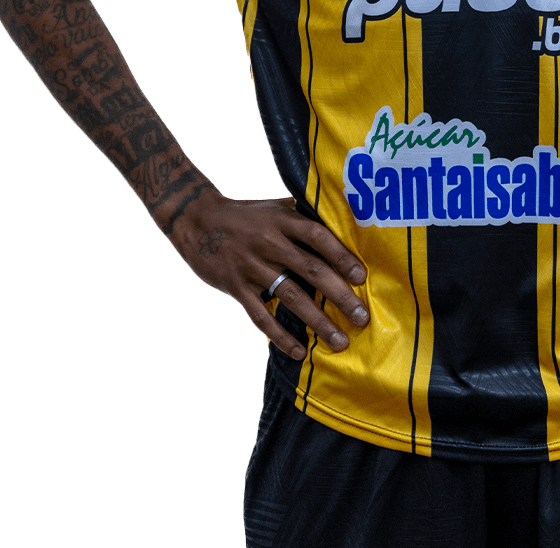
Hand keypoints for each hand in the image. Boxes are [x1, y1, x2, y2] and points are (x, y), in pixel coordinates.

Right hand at [171, 187, 368, 360]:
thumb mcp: (275, 207)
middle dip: (340, 296)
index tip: (361, 277)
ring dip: (318, 321)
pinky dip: (280, 336)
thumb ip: (303, 214)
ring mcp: (253, 267)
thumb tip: (340, 217)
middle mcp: (270, 243)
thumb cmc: (246, 215)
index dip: (341, 255)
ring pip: (291, 298)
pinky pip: (261, 316)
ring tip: (339, 341)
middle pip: (312, 271)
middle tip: (362, 318)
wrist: (198, 220)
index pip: (318, 236)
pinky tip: (299, 351)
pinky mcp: (237, 288)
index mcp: (283, 221)